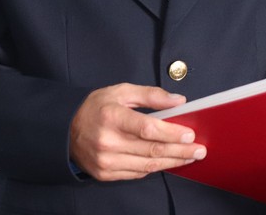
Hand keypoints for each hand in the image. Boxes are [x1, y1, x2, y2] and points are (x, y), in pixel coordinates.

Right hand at [69, 83, 205, 180]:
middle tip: (199, 149)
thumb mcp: (121, 91)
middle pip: (152, 150)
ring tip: (190, 157)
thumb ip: (151, 95)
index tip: (190, 134)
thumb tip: (178, 102)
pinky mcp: (105, 174)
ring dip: (173, 162)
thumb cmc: (96, 108)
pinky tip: (168, 162)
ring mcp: (105, 161)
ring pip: (147, 165)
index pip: (148, 128)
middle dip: (180, 150)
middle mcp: (107, 141)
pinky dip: (155, 168)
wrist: (65, 130)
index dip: (171, 133)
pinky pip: (137, 173)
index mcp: (112, 117)